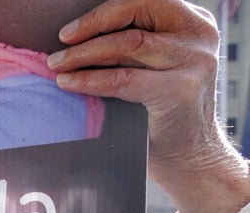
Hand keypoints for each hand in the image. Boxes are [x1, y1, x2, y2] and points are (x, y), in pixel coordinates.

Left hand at [50, 0, 249, 212]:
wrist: (189, 156)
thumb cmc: (160, 111)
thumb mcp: (153, 67)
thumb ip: (131, 47)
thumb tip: (76, 37)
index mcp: (193, 22)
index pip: (144, 1)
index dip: (103, 13)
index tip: (68, 31)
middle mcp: (198, 36)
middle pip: (136, 14)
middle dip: (91, 28)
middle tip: (58, 48)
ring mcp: (194, 61)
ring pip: (128, 44)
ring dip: (84, 54)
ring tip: (56, 66)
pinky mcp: (180, 89)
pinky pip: (124, 78)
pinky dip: (91, 79)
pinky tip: (68, 83)